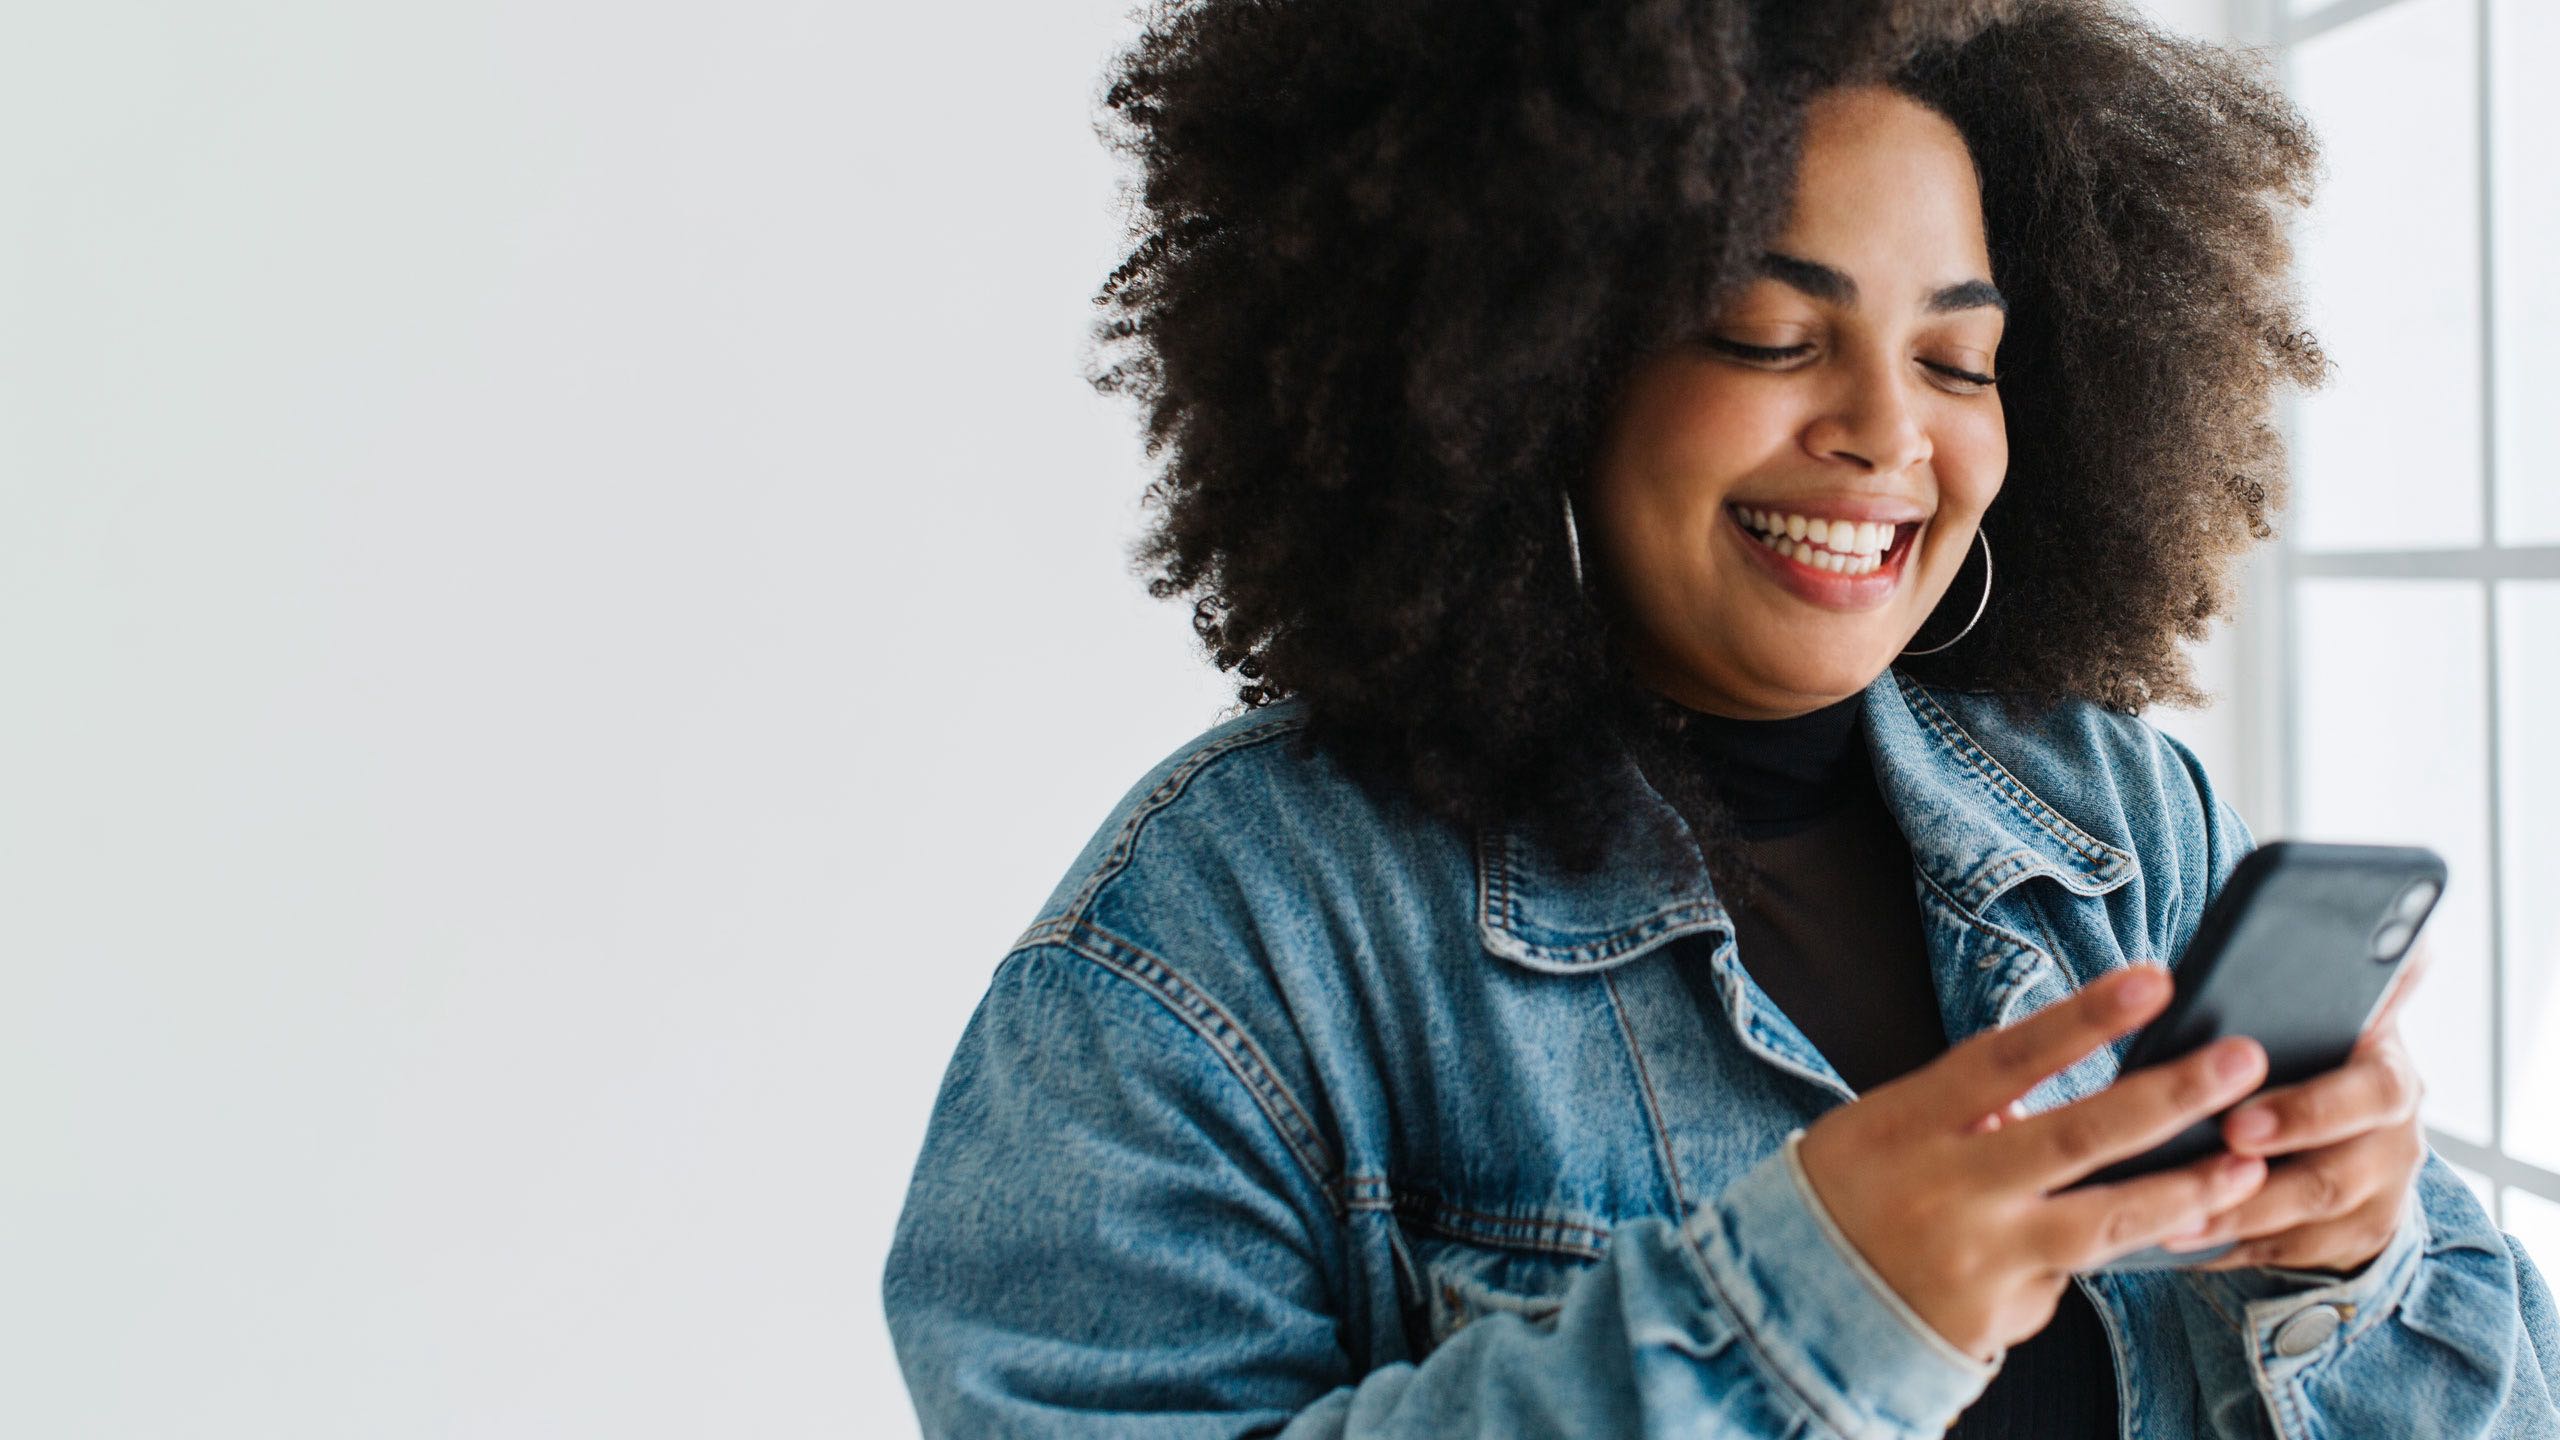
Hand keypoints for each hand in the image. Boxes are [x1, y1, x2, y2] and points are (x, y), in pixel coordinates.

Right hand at [1796, 965, 2270, 1363]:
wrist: (1788, 1303)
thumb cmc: (1846, 1191)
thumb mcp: (1884, 1128)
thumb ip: (1964, 1109)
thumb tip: (2044, 1099)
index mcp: (1909, 1123)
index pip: (2010, 1057)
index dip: (2085, 1017)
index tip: (2156, 978)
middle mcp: (1947, 1190)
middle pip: (2077, 1137)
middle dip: (2170, 1097)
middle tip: (2244, 1060)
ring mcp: (1975, 1261)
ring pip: (2104, 1224)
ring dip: (2185, 1192)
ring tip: (2249, 1165)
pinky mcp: (1995, 1322)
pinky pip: (2061, 1281)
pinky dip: (2074, 1256)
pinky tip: (2060, 1251)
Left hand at [2167, 936, 2435, 1275]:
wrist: (2356, 1124)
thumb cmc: (2309, 1053)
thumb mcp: (2323, 1015)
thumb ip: (2319, 984)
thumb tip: (2382, 940)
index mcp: (2386, 1073)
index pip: (2370, 1093)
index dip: (2306, 1113)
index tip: (2236, 1123)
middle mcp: (2394, 1139)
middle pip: (2335, 1173)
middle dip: (2256, 1181)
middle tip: (2188, 1177)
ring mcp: (2377, 1196)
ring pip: (2304, 1221)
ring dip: (2230, 1218)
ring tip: (2164, 1219)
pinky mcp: (2349, 1241)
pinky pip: (2284, 1250)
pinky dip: (2226, 1246)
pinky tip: (2171, 1238)